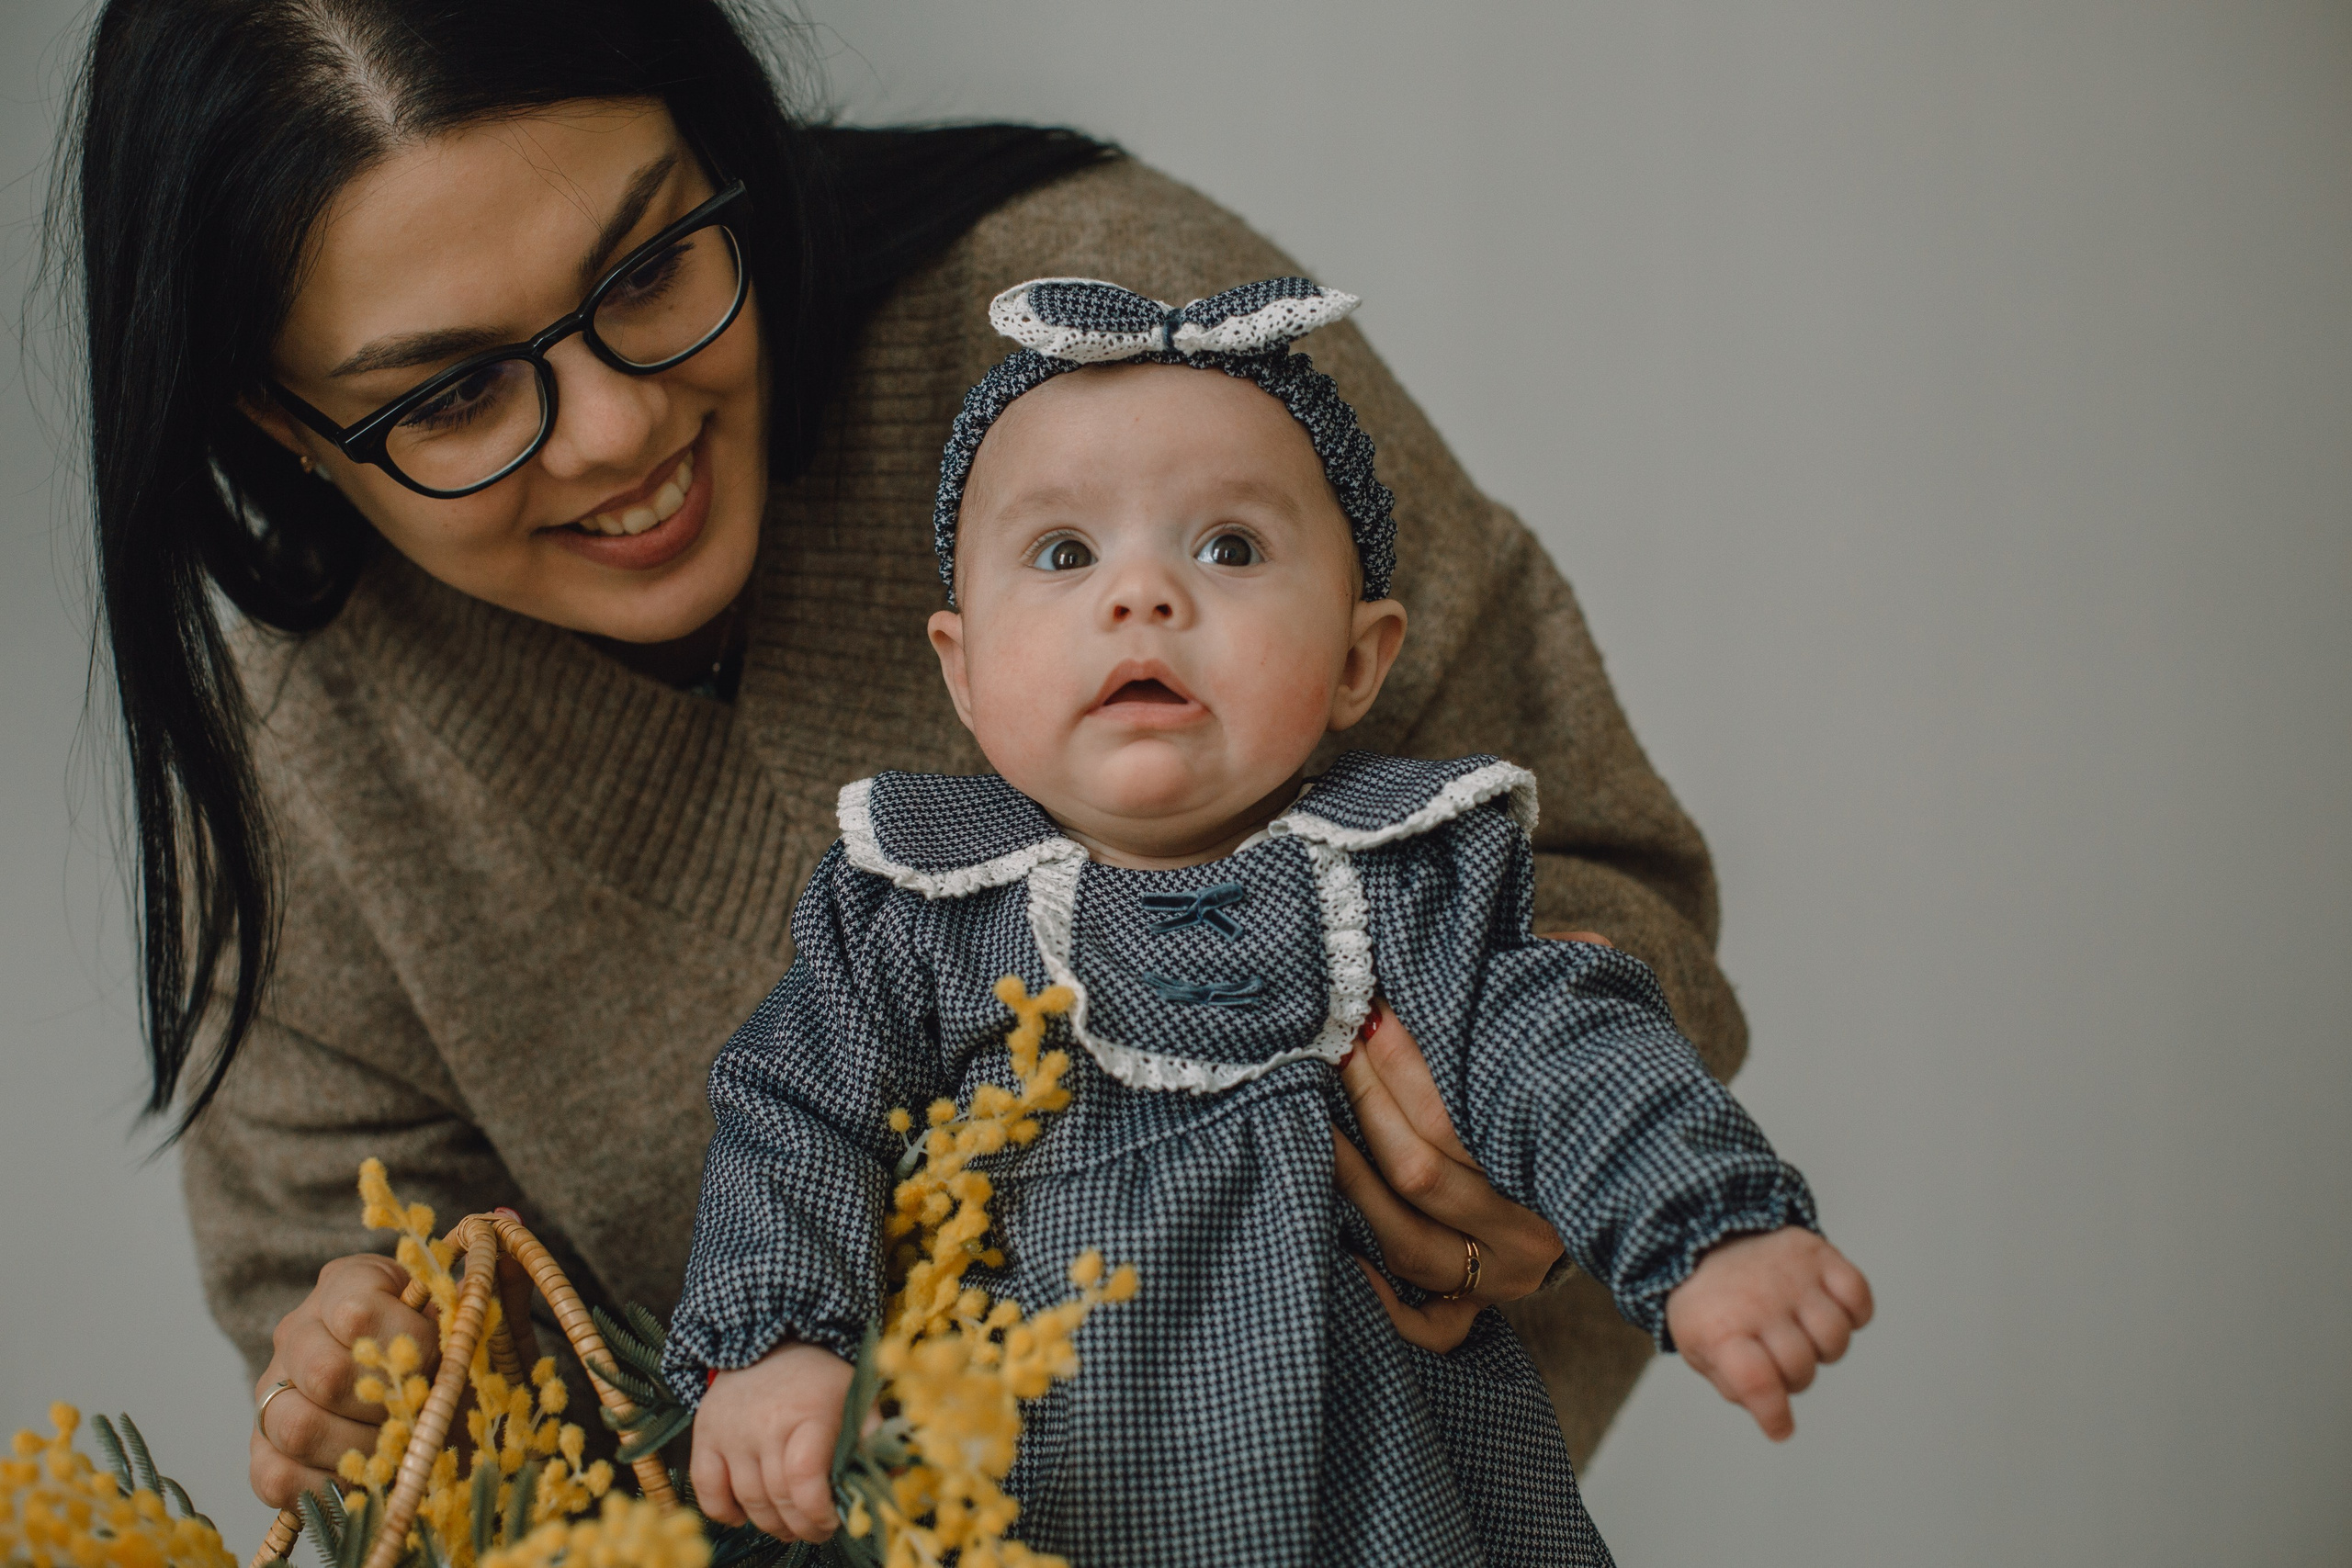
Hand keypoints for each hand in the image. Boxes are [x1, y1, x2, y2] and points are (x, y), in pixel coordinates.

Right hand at [253, 1236, 536, 1507]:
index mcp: (349, 1283)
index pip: (355, 1310)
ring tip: (404, 1447)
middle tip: (426, 1412)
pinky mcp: (265, 1453)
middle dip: (388, 1403)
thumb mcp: (492, 1326)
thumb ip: (495, 1281)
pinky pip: (276, 1476)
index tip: (442, 1357)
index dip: (407, 1343)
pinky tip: (370, 1478)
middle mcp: (299, 1331)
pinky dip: (330, 1487)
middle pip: (323, 1372)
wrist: (453, 1426)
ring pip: (295, 1424)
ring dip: (363, 1448)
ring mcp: (273, 1391)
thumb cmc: (466, 1364)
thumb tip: (504, 1220)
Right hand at [691, 1343, 853, 1542]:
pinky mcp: (704, 1435)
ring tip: (789, 1525)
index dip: (818, 1512)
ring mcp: (730, 1431)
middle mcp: (765, 1423)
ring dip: (771, 1524)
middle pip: (778, 1496)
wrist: (764, 1343)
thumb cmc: (816, 1380)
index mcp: (809, 1413)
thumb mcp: (854, 1396)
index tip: (832, 1522)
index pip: (804, 1477)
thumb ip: (872, 1438)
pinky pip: (707, 1489)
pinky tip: (744, 1514)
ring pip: (748, 1499)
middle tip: (816, 1530)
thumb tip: (891, 1477)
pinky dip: (724, 1511)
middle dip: (801, 1526)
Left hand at [1334, 929, 1609, 1352]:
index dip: (1404, 1064)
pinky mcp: (1479, 1308)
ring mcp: (1500, 1279)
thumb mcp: (1593, 1052)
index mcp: (1558, 1168)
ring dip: (1346, 1175)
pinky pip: (1427, 1322)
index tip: (1369, 1011)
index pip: (1455, 1118)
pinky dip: (1379, 1294)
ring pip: (1402, 1237)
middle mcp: (1530, 1236)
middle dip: (1365, 1099)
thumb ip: (1568, 999)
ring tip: (1306, 1111)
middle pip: (1419, 1170)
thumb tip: (1574, 943)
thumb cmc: (1590, 1102)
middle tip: (1328, 1040)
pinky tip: (1333, 1243)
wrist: (1648, 1200)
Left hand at [1664, 1227, 1873, 1439]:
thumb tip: (1772, 1412)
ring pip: (1834, 1336)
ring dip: (1825, 1349)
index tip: (1781, 1429)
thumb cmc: (1710, 1303)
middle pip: (1800, 1367)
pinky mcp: (1818, 1255)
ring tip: (1803, 1334)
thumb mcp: (1697, 1346)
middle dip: (1794, 1378)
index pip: (1757, 1382)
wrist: (1706, 1233)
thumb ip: (1732, 1384)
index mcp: (1721, 1329)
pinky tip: (1830, 1311)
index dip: (1774, 1414)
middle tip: (1779, 1360)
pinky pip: (1858, 1296)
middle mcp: (1758, 1302)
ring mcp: (1791, 1277)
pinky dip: (1855, 1313)